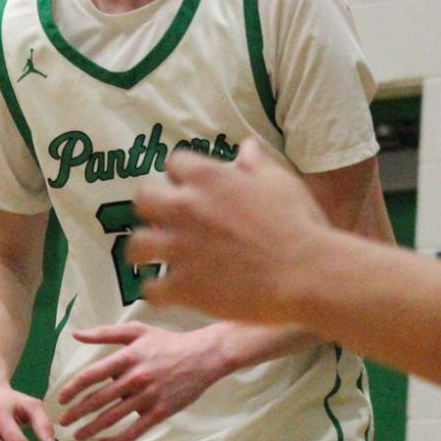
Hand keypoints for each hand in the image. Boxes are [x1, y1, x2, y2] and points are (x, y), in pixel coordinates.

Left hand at [57, 321, 223, 440]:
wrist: (204, 356)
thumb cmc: (168, 342)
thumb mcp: (137, 332)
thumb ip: (105, 333)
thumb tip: (76, 334)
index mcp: (127, 357)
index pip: (91, 376)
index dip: (73, 389)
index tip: (61, 399)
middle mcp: (135, 378)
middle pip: (98, 400)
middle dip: (77, 413)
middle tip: (63, 422)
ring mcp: (148, 396)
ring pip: (113, 417)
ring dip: (92, 429)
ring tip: (79, 435)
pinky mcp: (160, 411)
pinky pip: (135, 430)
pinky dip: (118, 440)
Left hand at [132, 138, 325, 321]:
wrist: (305, 274)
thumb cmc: (298, 225)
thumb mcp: (281, 183)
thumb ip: (256, 164)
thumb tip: (246, 146)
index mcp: (208, 178)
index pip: (174, 163)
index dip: (181, 177)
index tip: (190, 189)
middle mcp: (184, 208)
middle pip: (143, 200)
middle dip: (153, 210)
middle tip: (167, 223)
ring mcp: (178, 248)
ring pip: (136, 246)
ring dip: (144, 251)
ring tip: (155, 259)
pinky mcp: (181, 286)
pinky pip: (150, 289)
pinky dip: (157, 292)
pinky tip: (168, 293)